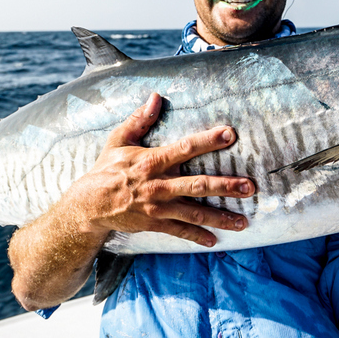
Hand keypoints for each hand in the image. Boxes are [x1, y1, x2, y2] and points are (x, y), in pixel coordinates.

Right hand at [71, 92, 253, 247]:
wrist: (88, 205)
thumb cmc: (106, 169)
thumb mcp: (119, 140)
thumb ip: (139, 119)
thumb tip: (155, 96)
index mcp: (152, 161)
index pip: (185, 148)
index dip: (208, 140)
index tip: (230, 134)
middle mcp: (159, 185)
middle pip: (198, 185)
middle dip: (226, 186)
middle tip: (249, 186)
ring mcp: (158, 207)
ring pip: (194, 213)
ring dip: (220, 217)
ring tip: (243, 221)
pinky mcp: (155, 224)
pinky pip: (180, 231)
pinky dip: (198, 236)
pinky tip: (215, 240)